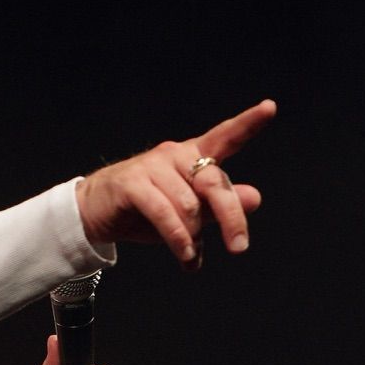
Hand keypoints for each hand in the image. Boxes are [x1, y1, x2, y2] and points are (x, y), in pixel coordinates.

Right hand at [75, 99, 276, 264]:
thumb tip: (255, 197)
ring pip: (188, 205)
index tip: (270, 107)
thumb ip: (219, 206)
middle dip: (230, 218)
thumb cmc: (145, 211)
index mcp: (192, 156)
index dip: (248, 123)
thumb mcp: (188, 213)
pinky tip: (184, 255)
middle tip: (239, 248)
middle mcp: (175, 154)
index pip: (225, 137)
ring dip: (194, 238)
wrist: (94, 214)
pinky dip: (177, 238)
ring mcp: (152, 166)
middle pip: (214, 184)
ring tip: (190, 257)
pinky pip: (163, 212)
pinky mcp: (131, 183)